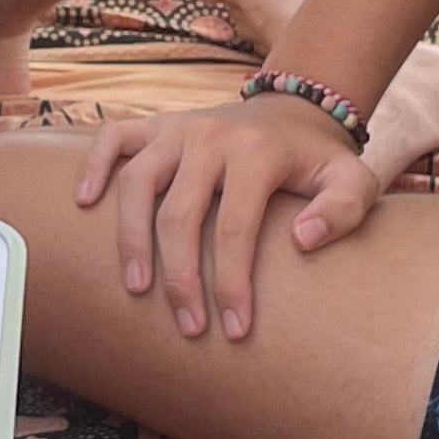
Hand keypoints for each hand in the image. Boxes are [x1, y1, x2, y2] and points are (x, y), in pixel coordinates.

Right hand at [74, 95, 382, 341]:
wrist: (294, 109)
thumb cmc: (318, 160)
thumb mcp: (353, 179)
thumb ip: (343, 210)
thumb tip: (301, 241)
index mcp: (257, 153)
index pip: (235, 228)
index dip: (231, 283)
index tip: (233, 329)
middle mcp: (211, 136)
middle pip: (179, 215)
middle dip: (180, 279)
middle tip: (189, 326)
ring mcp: (178, 128)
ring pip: (138, 183)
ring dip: (131, 238)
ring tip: (135, 287)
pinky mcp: (155, 125)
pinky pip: (113, 138)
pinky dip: (94, 166)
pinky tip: (86, 203)